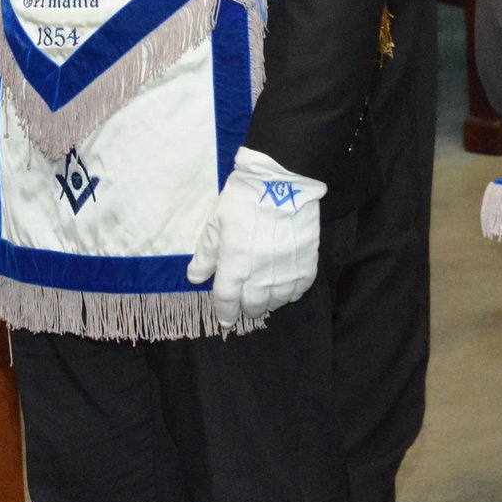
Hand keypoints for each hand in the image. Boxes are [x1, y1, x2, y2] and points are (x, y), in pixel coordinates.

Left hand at [185, 147, 325, 329]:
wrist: (283, 180)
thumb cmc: (243, 198)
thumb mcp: (215, 222)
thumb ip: (205, 253)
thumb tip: (195, 277)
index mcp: (234, 263)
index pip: (227, 300)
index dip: (224, 313)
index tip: (225, 320)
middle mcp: (260, 273)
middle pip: (253, 306)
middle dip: (246, 308)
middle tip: (245, 303)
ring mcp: (286, 270)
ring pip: (277, 302)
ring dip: (268, 302)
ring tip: (264, 294)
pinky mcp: (306, 264)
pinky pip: (299, 291)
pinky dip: (290, 293)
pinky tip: (284, 287)